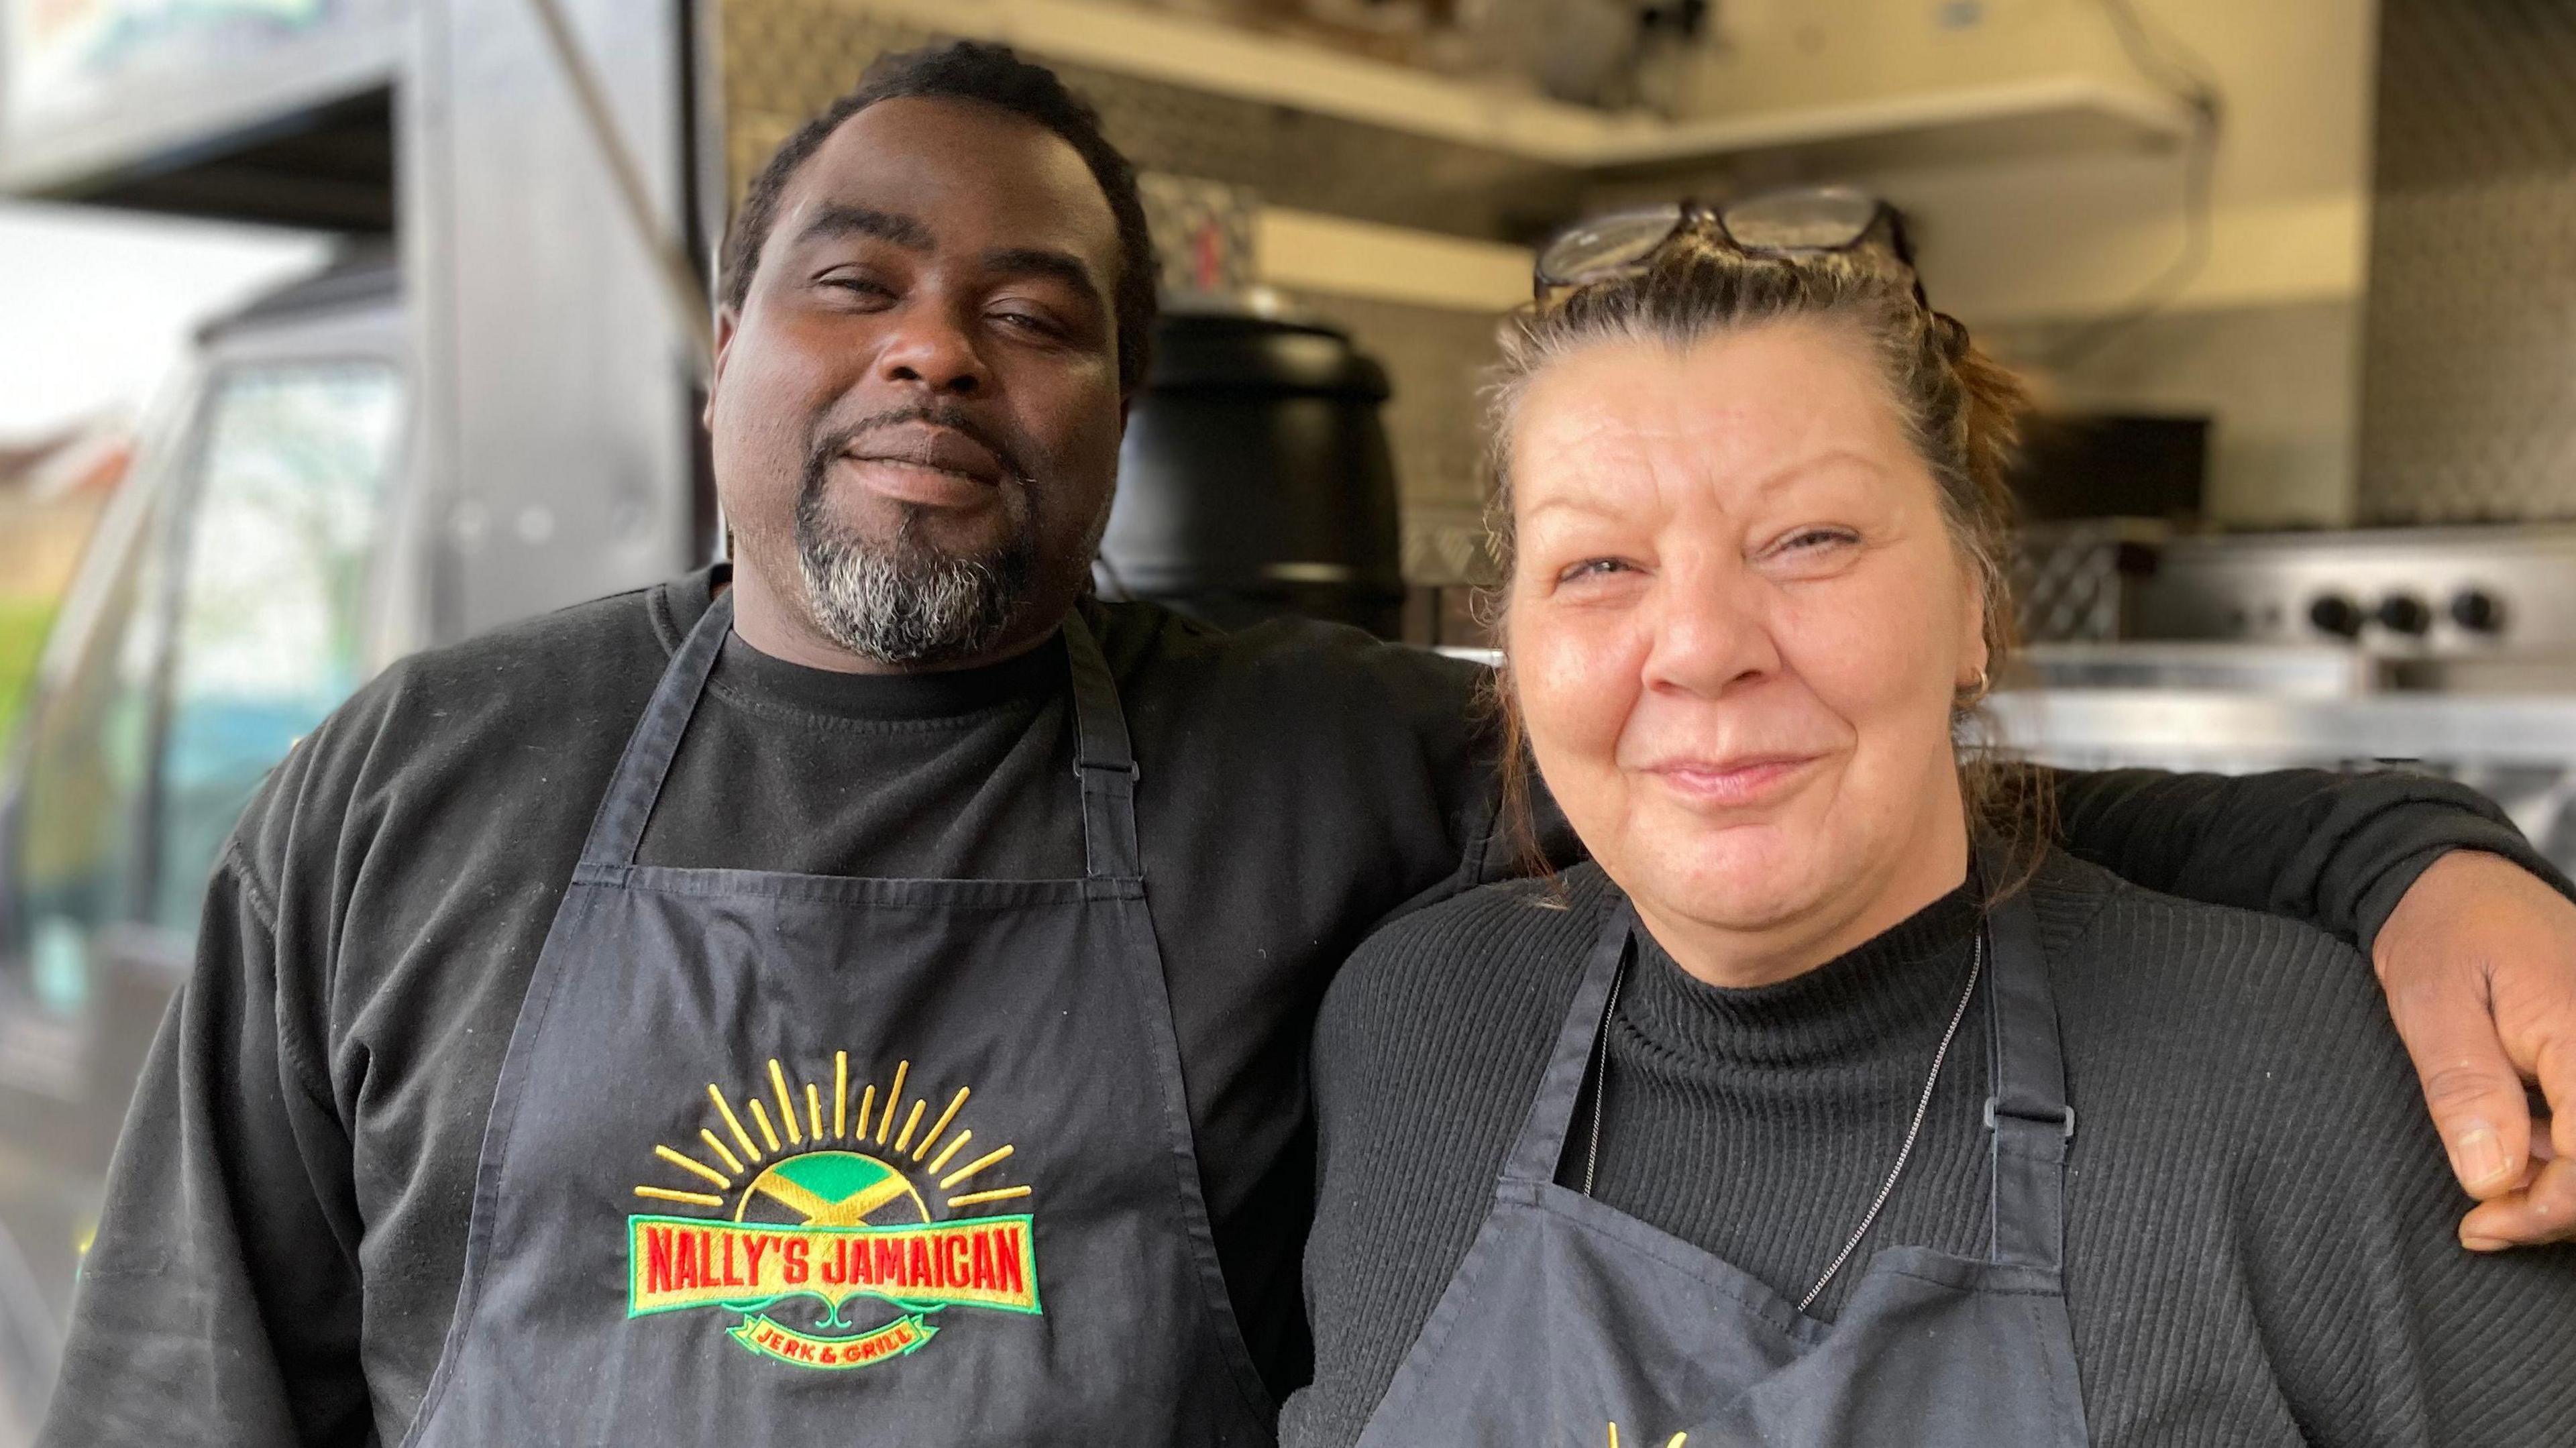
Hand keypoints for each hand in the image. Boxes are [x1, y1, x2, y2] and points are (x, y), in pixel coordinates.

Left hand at [2374, 849, 2575, 1248]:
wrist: (2456, 881)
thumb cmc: (2441, 931)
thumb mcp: (2431, 1003)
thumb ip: (2465, 1088)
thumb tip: (2490, 1178)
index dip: (2547, 1207)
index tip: (2480, 1225)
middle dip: (2555, 1204)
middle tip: (2484, 1220)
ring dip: (2559, 1181)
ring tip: (2488, 1163)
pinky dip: (2564, 1151)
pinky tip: (2514, 1140)